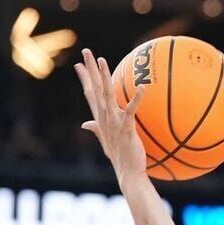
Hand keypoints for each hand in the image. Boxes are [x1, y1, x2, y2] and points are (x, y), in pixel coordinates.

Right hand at [74, 48, 145, 184]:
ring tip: (103, 60)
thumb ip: (96, 129)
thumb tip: (86, 123)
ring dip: (104, 77)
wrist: (127, 172)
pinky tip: (144, 86)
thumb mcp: (105, 140)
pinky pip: (131, 110)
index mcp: (100, 118)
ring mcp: (113, 122)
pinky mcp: (126, 128)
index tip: (79, 65)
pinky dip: (137, 98)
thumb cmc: (120, 157)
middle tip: (86, 51)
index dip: (85, 79)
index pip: (90, 94)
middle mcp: (103, 117)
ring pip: (107, 94)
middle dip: (90, 70)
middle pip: (94, 89)